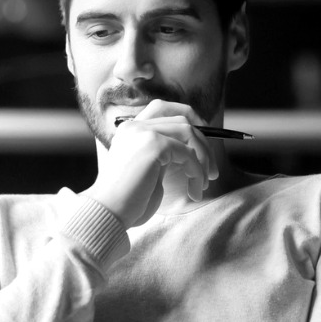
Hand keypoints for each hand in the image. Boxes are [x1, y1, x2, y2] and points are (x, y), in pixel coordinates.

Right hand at [82, 100, 218, 228]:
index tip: (204, 146)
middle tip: (212, 171)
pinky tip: (194, 190)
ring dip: (203, 159)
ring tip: (204, 183)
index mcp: (130, 129)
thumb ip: (164, 155)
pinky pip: (188, 153)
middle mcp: (135, 125)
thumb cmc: (127, 201)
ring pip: (189, 132)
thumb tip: (194, 151)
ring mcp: (143, 132)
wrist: (108, 213)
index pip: (163, 108)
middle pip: (182, 119)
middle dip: (204, 144)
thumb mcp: (149, 171)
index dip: (190, 120)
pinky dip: (197, 172)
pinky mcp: (154, 145)